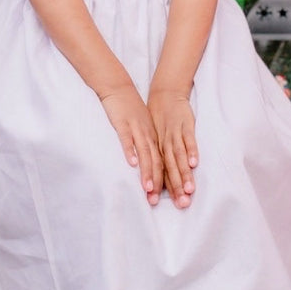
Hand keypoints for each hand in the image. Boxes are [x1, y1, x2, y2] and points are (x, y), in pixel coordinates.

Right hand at [98, 84, 163, 204]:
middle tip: (161, 201)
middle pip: (158, 162)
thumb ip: (146, 145)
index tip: (171, 199)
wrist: (119, 88)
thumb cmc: (130, 110)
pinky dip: (131, 151)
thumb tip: (148, 165)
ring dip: (148, 172)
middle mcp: (149, 135)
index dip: (168, 182)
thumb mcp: (142, 128)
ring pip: (146, 153)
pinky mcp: (124, 123)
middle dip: (160, 183)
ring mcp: (137, 129)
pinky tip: (132, 163)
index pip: (163, 163)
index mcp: (154, 137)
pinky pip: (128, 139)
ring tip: (149, 189)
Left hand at [147, 88, 197, 207]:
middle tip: (182, 204)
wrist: (164, 94)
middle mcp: (164, 144)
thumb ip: (158, 157)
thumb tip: (158, 180)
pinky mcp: (185, 125)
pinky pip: (189, 139)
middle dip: (176, 188)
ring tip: (190, 190)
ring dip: (184, 174)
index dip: (158, 188)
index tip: (157, 204)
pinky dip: (191, 150)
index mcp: (156, 149)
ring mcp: (175, 135)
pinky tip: (194, 163)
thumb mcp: (154, 138)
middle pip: (170, 169)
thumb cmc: (158, 120)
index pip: (159, 172)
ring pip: (179, 157)